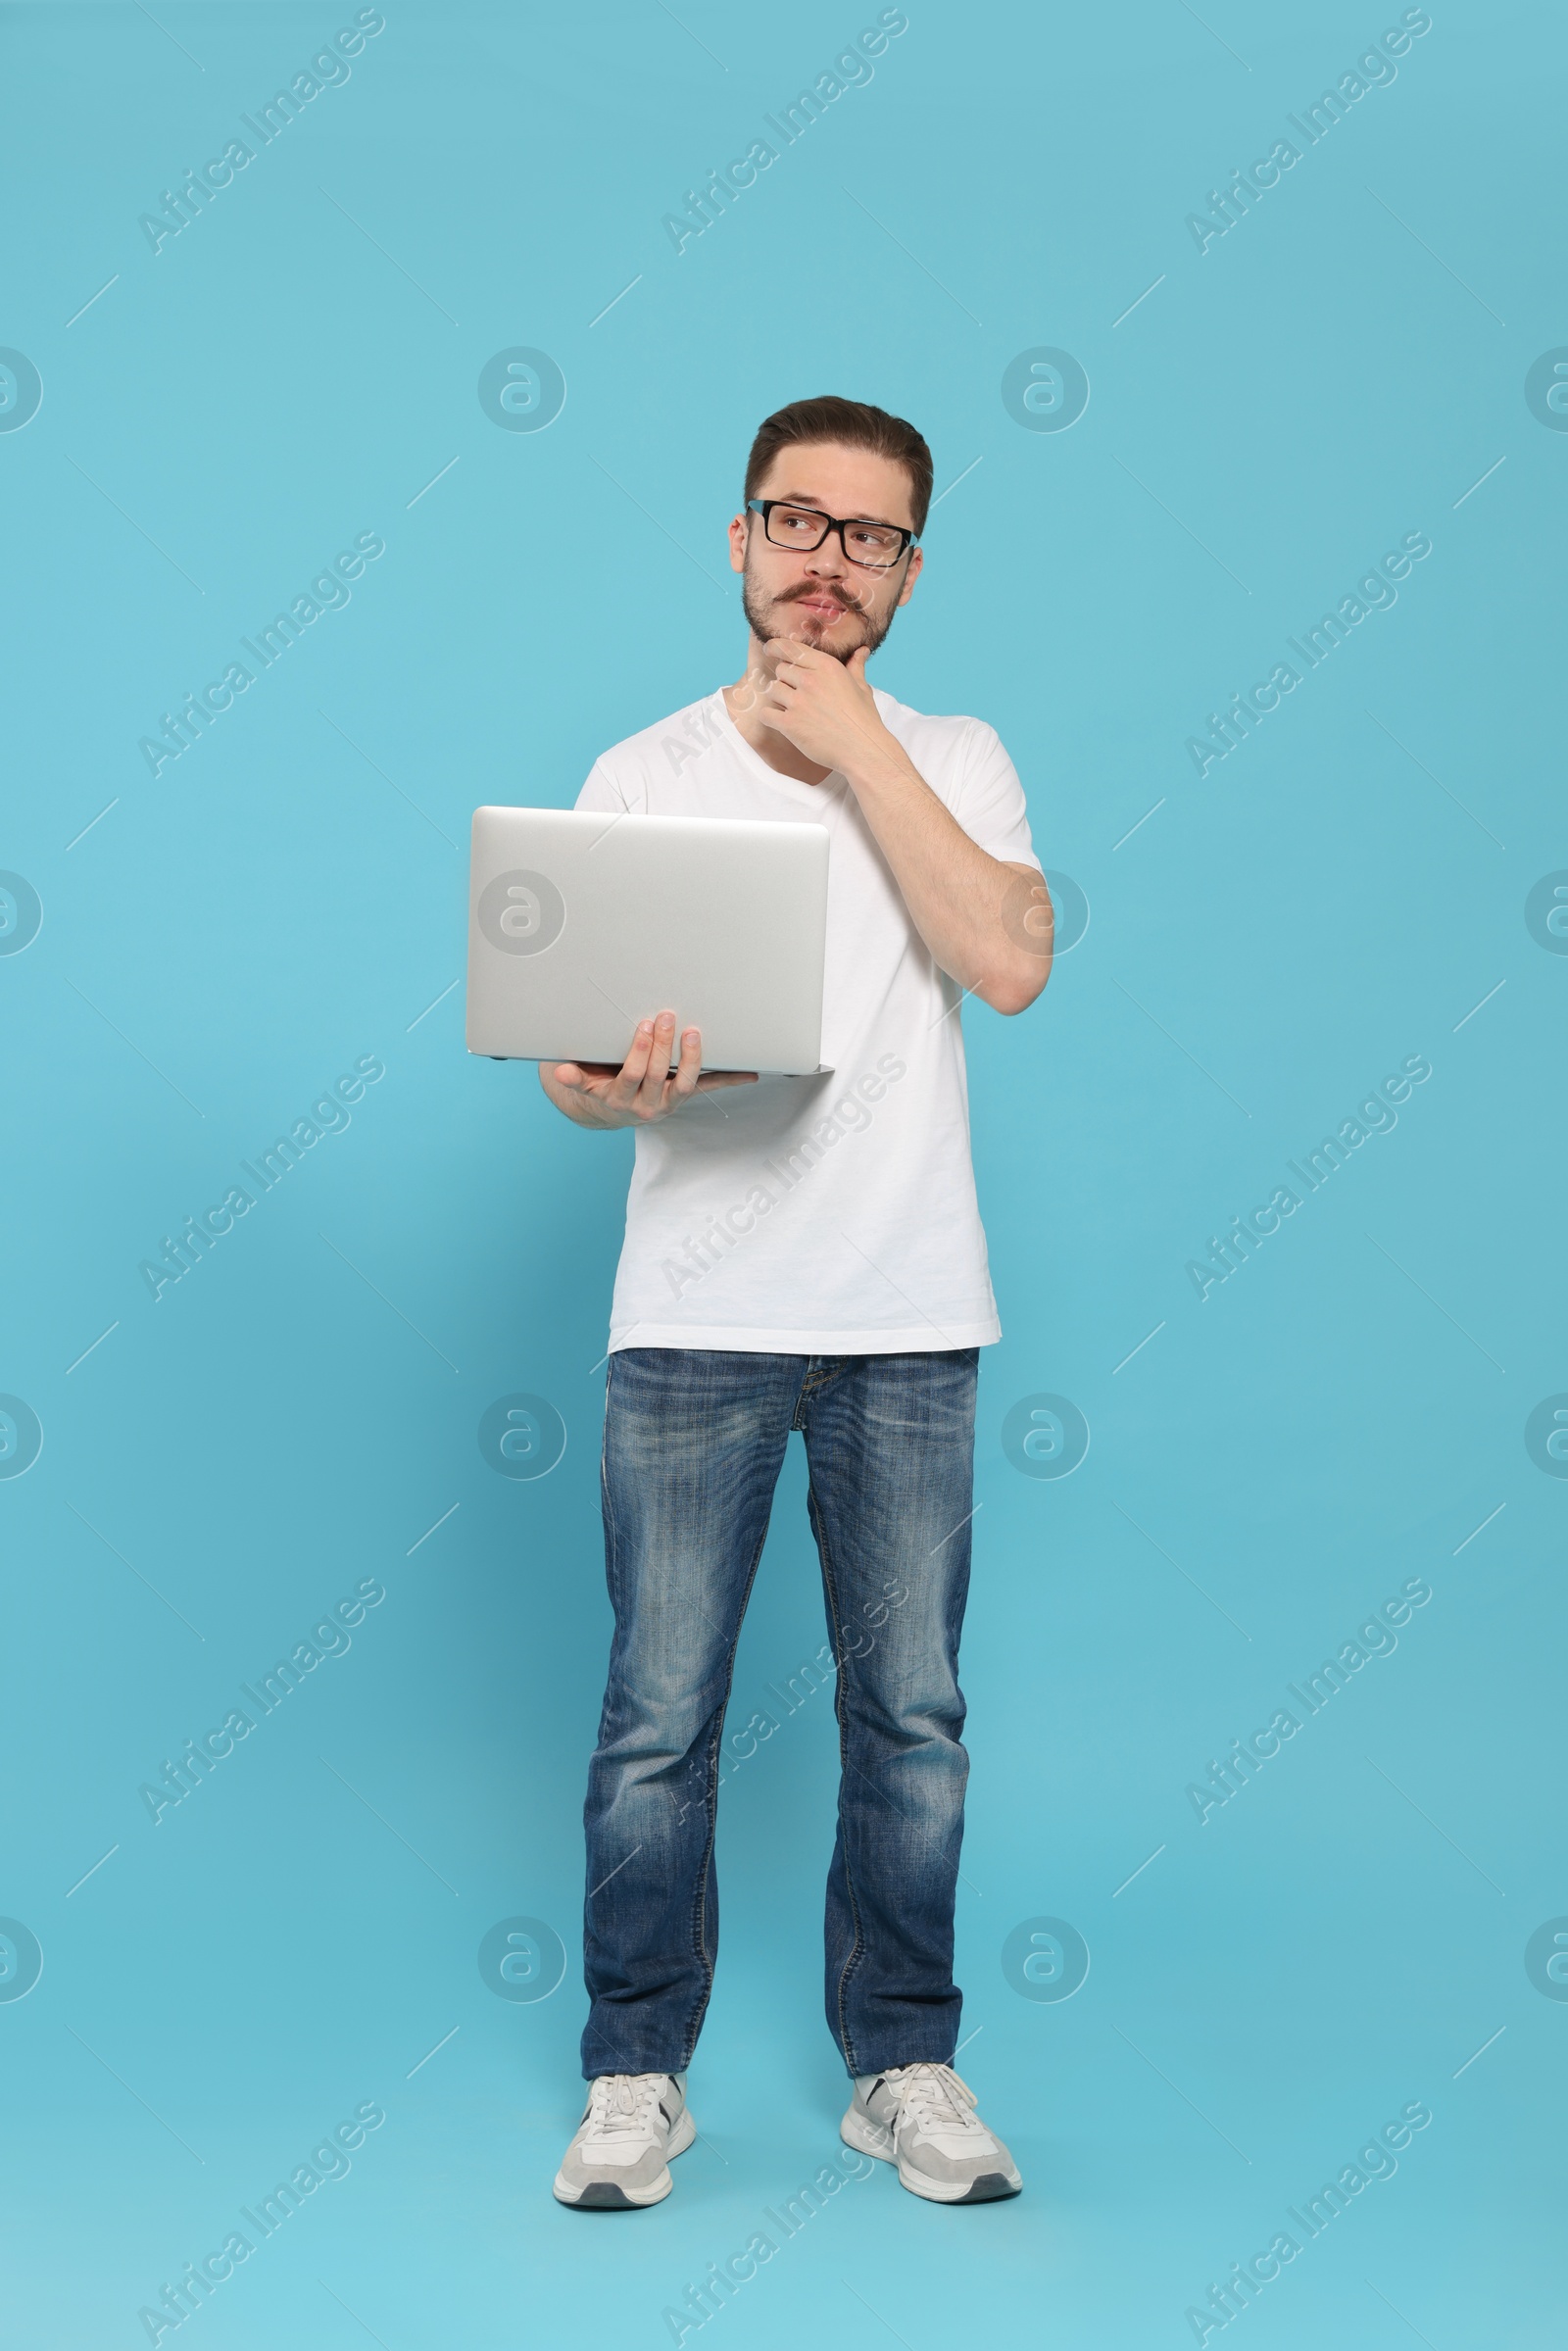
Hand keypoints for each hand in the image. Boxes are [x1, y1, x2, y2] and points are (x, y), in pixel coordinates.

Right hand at [550, 1010, 756, 1126]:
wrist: (607, 1112)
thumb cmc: (595, 1086)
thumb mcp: (581, 1084)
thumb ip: (574, 1078)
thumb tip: (561, 1072)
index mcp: (620, 1099)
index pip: (633, 1075)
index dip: (640, 1052)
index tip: (644, 1026)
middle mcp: (648, 1105)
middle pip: (660, 1074)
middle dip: (664, 1045)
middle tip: (666, 1016)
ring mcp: (669, 1102)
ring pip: (687, 1083)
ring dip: (694, 1058)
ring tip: (695, 1033)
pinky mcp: (683, 1097)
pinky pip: (709, 1089)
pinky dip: (730, 1080)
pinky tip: (751, 1073)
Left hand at [757, 638, 893, 777]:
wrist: (862, 749)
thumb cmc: (864, 719)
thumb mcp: (861, 687)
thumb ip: (855, 666)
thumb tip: (862, 650)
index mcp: (827, 666)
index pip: (791, 648)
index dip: (775, 647)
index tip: (769, 649)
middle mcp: (810, 680)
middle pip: (781, 670)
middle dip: (786, 680)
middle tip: (796, 693)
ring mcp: (799, 702)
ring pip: (772, 690)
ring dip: (779, 698)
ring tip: (792, 708)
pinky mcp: (790, 724)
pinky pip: (766, 714)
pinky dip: (769, 717)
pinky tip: (780, 721)